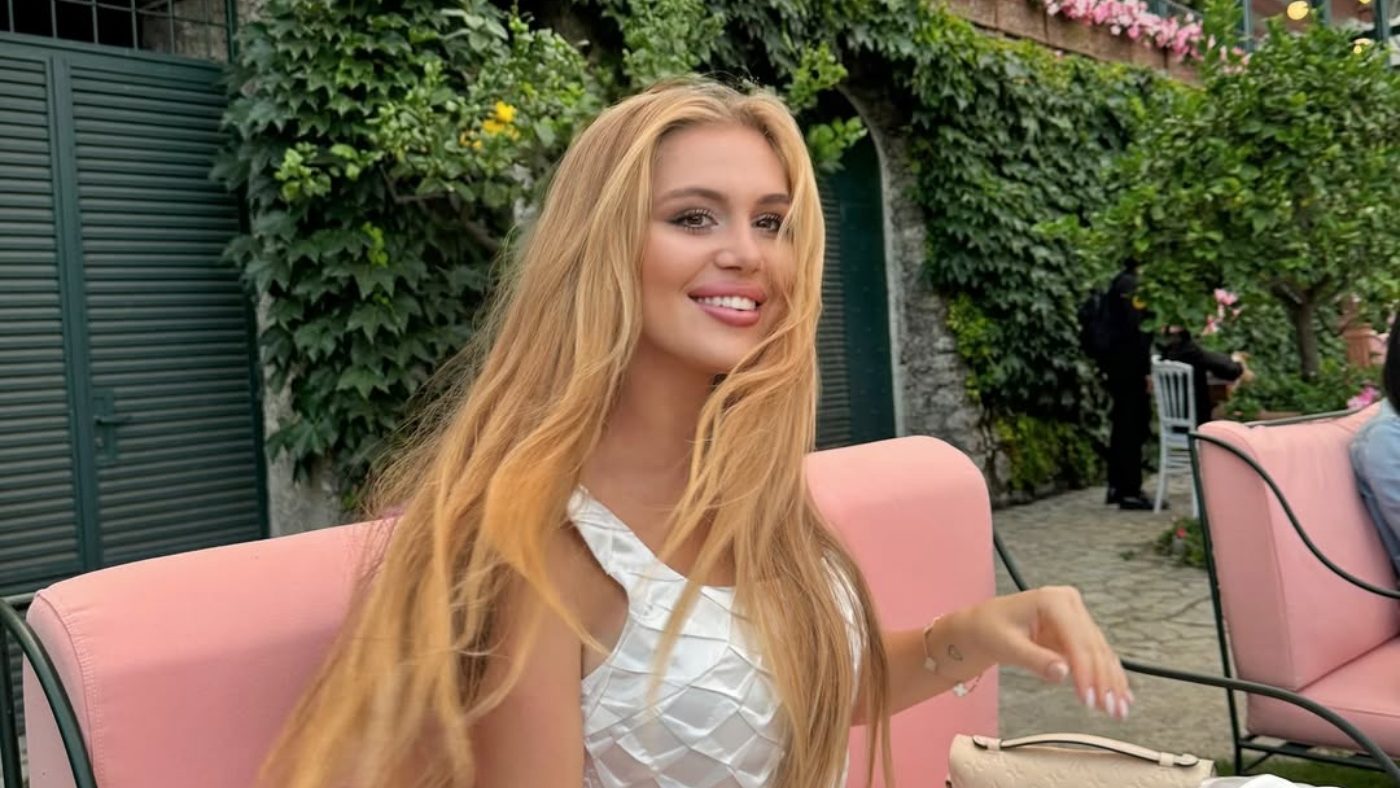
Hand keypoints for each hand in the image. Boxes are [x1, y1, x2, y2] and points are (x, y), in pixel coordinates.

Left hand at [956, 587, 1130, 719]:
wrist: (982, 627)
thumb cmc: (989, 630)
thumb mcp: (1007, 646)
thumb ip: (1035, 660)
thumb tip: (1063, 674)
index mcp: (1052, 600)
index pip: (1076, 640)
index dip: (1086, 672)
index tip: (1091, 699)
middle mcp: (1069, 604)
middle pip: (1093, 647)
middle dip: (1104, 682)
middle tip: (1113, 711)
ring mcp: (1075, 617)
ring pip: (1100, 653)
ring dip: (1111, 683)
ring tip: (1119, 710)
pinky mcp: (1076, 633)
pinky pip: (1095, 657)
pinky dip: (1107, 677)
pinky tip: (1121, 696)